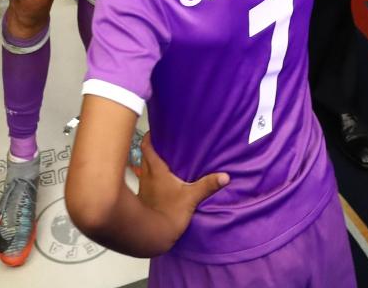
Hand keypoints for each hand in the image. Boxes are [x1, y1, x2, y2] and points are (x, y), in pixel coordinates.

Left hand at [137, 132, 228, 248]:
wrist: (152, 235)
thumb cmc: (170, 213)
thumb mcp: (191, 198)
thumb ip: (207, 185)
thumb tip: (224, 176)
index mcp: (156, 170)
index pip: (147, 146)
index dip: (149, 136)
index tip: (156, 131)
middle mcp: (146, 175)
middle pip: (144, 155)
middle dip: (151, 148)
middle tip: (163, 144)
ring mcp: (143, 187)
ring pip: (144, 169)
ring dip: (150, 164)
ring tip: (163, 162)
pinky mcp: (142, 199)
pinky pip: (145, 182)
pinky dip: (151, 179)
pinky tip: (160, 185)